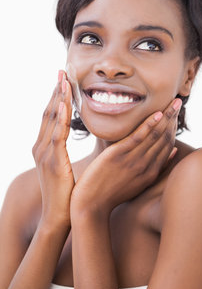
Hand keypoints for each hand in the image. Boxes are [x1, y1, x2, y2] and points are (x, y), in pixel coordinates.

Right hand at [32, 70, 73, 225]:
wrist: (58, 217)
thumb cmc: (65, 192)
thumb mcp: (63, 166)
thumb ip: (63, 150)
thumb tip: (73, 138)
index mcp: (44, 147)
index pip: (51, 116)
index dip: (57, 97)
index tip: (64, 80)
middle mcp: (41, 147)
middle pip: (49, 113)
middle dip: (56, 91)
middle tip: (62, 72)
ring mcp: (45, 153)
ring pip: (52, 120)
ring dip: (58, 98)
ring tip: (64, 80)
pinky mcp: (53, 161)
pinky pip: (57, 135)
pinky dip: (60, 117)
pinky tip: (64, 103)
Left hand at [70, 98, 181, 216]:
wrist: (92, 205)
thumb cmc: (112, 193)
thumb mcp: (138, 183)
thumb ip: (155, 167)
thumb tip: (172, 151)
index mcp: (150, 173)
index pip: (167, 146)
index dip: (173, 128)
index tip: (176, 114)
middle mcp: (146, 166)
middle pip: (164, 138)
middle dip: (173, 119)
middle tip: (179, 101)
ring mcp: (133, 160)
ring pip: (154, 136)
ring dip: (166, 117)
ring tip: (174, 102)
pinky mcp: (118, 155)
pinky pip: (138, 137)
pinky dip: (149, 125)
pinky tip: (157, 114)